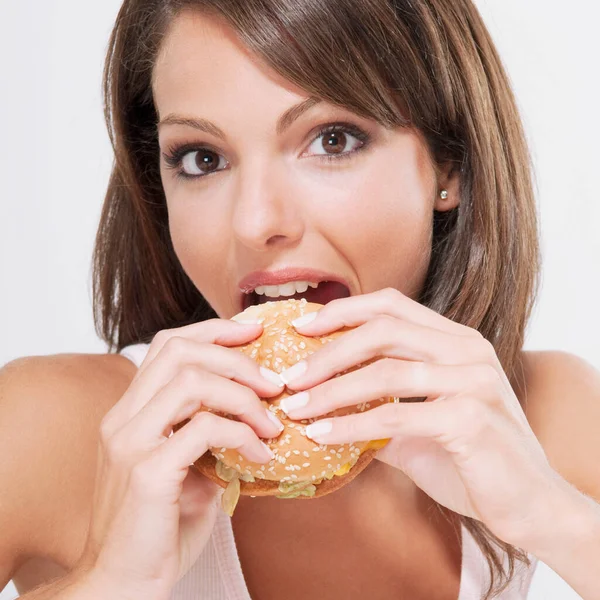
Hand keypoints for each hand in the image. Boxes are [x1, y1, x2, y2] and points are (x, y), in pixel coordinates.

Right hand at [75, 319, 284, 598]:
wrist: (124, 584)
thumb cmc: (159, 528)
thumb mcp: (187, 469)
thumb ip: (209, 434)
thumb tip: (256, 409)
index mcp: (130, 412)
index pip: (169, 345)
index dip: (213, 331)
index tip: (254, 332)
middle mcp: (122, 419)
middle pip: (179, 351)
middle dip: (236, 358)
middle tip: (273, 382)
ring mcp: (129, 442)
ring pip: (191, 381)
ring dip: (243, 396)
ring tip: (272, 422)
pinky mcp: (145, 471)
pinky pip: (204, 428)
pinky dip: (242, 435)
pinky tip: (261, 457)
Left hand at [278, 287, 563, 546]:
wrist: (529, 504)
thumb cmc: (469, 459)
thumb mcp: (416, 426)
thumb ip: (377, 407)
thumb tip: (320, 403)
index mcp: (455, 340)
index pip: (391, 305)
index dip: (342, 311)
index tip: (301, 327)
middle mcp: (467, 349)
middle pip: (383, 329)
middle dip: (328, 351)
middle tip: (290, 375)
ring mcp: (474, 380)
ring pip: (386, 371)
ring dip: (332, 390)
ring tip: (296, 407)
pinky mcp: (471, 418)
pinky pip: (396, 417)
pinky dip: (352, 426)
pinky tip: (322, 436)